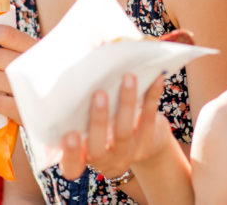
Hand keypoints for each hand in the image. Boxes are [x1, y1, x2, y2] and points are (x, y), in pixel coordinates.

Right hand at [59, 73, 174, 182]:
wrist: (146, 142)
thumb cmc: (107, 125)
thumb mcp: (91, 124)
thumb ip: (81, 109)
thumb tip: (79, 59)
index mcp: (84, 156)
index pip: (72, 167)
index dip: (70, 154)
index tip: (69, 134)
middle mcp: (105, 159)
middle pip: (98, 148)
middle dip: (98, 121)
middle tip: (99, 94)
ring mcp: (128, 152)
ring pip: (125, 132)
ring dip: (126, 103)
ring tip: (128, 77)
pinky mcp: (149, 140)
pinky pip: (149, 118)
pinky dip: (152, 96)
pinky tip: (156, 78)